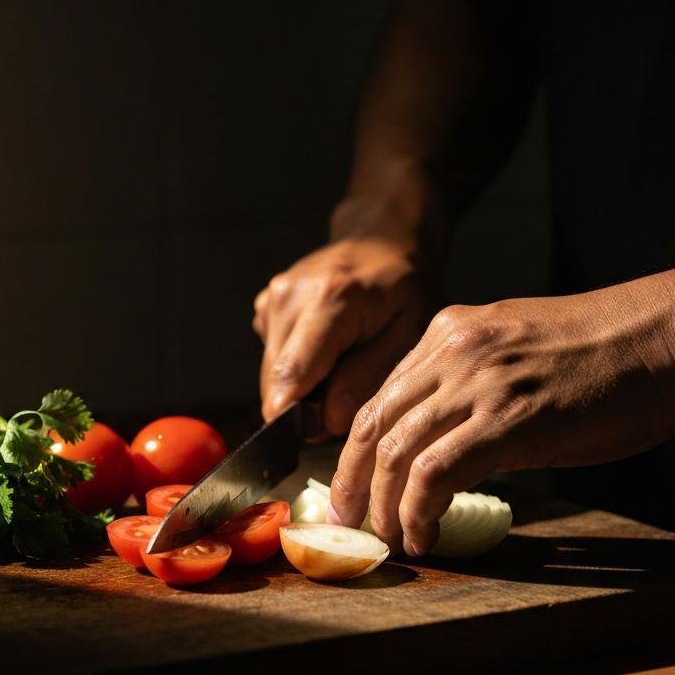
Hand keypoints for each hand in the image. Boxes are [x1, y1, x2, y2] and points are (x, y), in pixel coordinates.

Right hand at [253, 214, 435, 436]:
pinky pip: (273, 358)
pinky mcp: (264, 306)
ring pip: (272, 374)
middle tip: (344, 402)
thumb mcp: (410, 331)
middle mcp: (290, 296)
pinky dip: (297, 367)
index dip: (295, 418)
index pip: (292, 374)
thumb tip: (329, 420)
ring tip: (341, 367)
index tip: (313, 435)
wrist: (381, 238)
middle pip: (277, 380)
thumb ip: (369, 376)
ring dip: (301, 387)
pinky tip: (326, 350)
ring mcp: (272, 299)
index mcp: (330, 299)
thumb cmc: (405, 287)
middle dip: (304, 406)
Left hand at [328, 270, 674, 554]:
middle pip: (372, 424)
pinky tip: (424, 534)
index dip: (358, 451)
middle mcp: (452, 350)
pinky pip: (435, 473)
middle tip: (346, 521)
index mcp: (449, 333)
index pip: (381, 397)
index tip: (352, 487)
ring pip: (396, 451)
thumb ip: (468, 388)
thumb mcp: (515, 355)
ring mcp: (478, 382)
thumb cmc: (605, 356)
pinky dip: (419, 512)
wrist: (668, 337)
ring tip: (388, 537)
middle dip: (351, 481)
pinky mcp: (508, 419)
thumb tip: (442, 445)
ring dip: (383, 505)